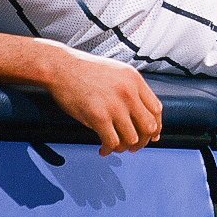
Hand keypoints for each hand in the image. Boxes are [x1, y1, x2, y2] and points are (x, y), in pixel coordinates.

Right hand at [41, 45, 162, 153]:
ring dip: (124, 147)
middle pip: (149, 126)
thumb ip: (131, 90)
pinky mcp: (98, 116)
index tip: (151, 135)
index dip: (155, 126)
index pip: (156, 109)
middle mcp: (129, 92)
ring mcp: (114, 105)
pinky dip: (109, 149)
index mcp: (135, 80)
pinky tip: (103, 149)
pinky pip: (112, 142)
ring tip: (115, 146)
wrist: (61, 67)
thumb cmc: (85, 70)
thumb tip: (140, 114)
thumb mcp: (117, 72)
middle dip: (143, 141)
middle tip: (133, 146)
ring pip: (132, 138)